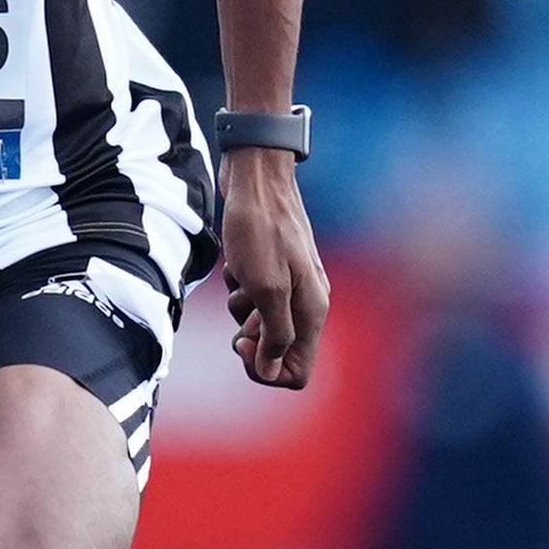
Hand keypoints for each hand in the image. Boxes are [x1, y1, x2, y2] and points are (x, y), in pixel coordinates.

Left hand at [215, 146, 326, 389]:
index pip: (297, 371)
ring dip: (241, 308)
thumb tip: (271, 369)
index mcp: (311, 311)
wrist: (256, 177)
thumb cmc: (260, 228)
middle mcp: (305, 302)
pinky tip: (237, 263)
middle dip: (250, 338)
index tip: (243, 345)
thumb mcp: (266, 287)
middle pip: (277, 350)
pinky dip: (238, 286)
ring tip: (240, 277)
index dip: (266, 369)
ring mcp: (289, 285)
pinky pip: (250, 297)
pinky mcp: (271, 269)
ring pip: (259, 323)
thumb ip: (274, 334)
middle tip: (241, 310)